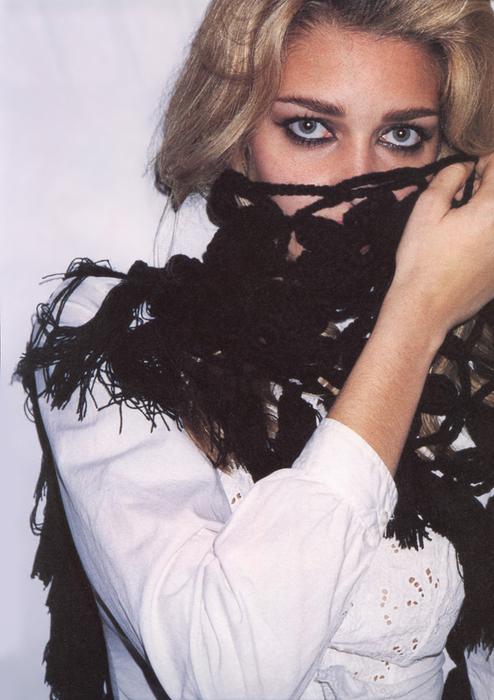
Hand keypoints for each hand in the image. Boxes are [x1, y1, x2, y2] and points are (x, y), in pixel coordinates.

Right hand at [387, 153, 493, 336]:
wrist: (426, 309)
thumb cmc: (422, 262)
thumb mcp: (425, 210)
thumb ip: (447, 178)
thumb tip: (462, 168)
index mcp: (493, 209)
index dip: (480, 165)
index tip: (464, 176)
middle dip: (485, 191)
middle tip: (459, 202)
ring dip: (485, 215)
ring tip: (463, 227)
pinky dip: (486, 240)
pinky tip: (466, 250)